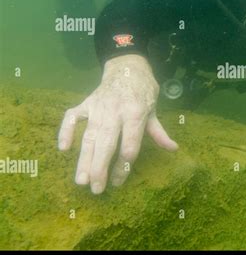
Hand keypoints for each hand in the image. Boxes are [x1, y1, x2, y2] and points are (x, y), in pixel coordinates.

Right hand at [58, 54, 177, 193]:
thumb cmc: (143, 91)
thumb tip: (173, 148)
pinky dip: (65, 130)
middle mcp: (115, 111)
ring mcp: (98, 106)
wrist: (127, 66)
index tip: (119, 182)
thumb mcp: (154, 110)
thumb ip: (159, 132)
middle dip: (101, 167)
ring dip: (84, 158)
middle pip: (107, 143)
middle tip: (96, 189)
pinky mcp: (85, 103)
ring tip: (81, 180)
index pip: (130, 144)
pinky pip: (72, 117)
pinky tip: (63, 148)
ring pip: (89, 135)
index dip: (124, 166)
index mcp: (136, 113)